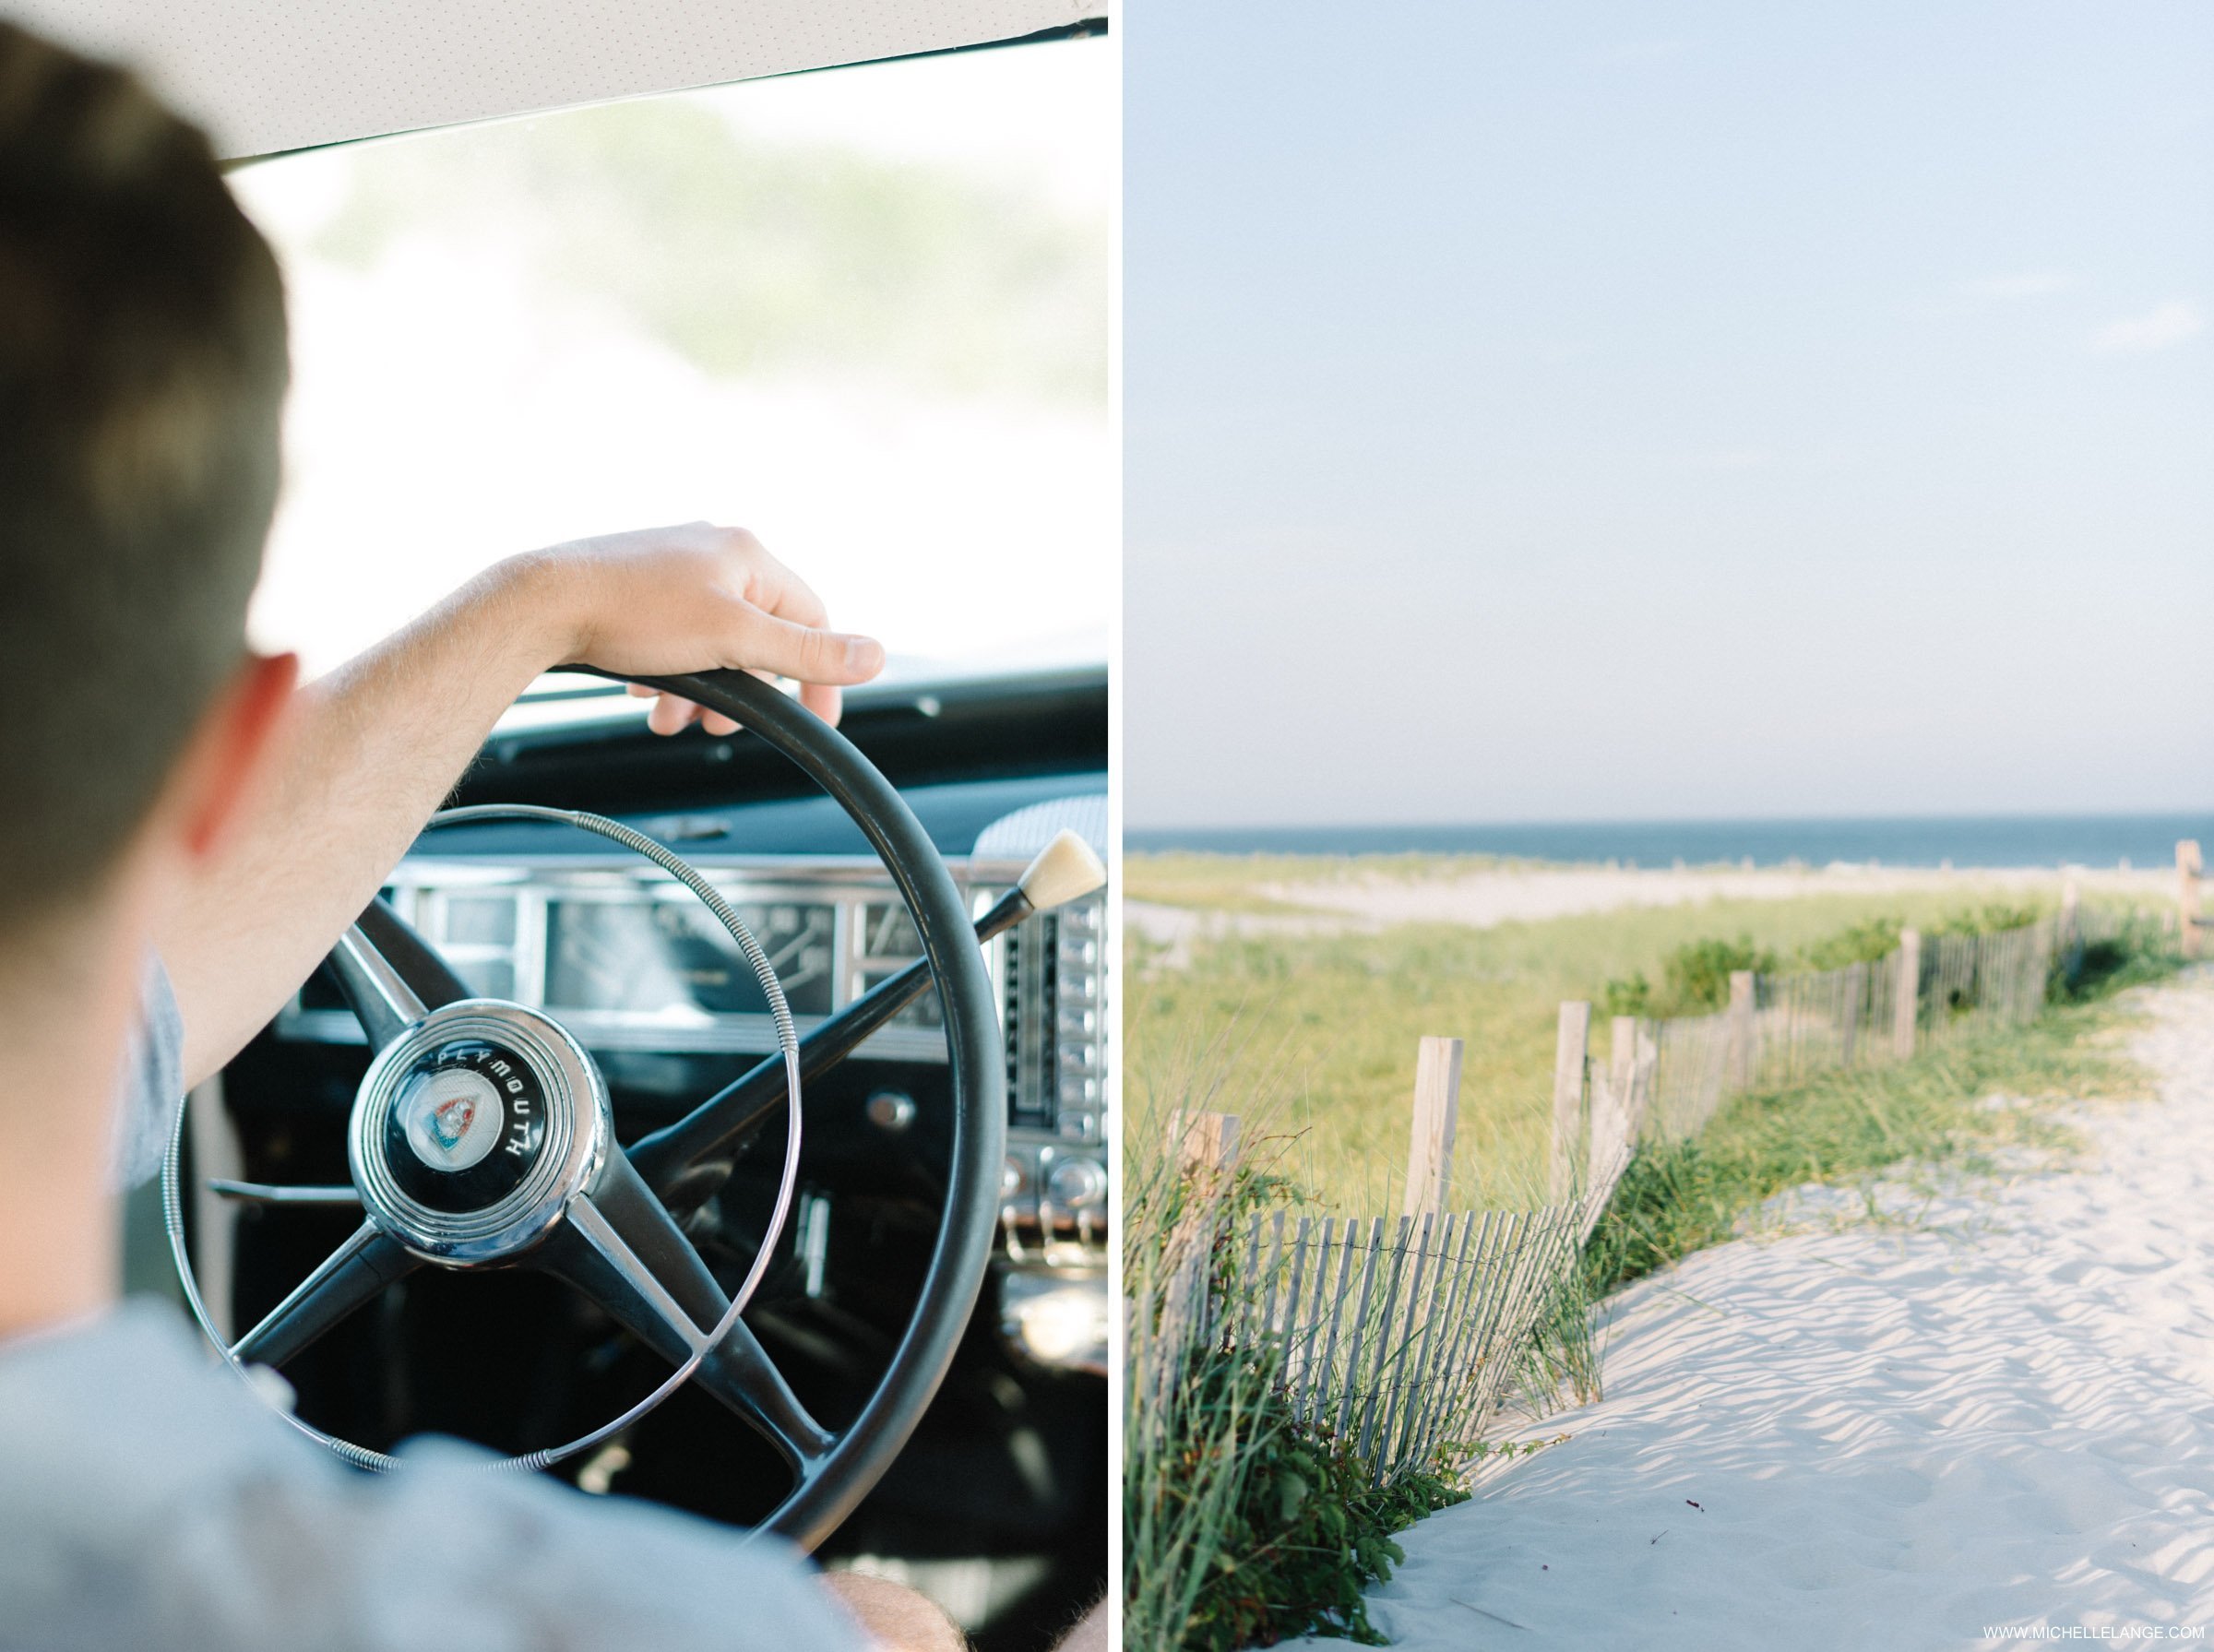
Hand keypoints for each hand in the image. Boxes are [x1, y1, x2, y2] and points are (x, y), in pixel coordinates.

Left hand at [515, 522, 883, 731]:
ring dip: (701, 689)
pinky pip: (675, 635)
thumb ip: (807, 652)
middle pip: (759, 634)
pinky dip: (669, 672)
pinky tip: (644, 690)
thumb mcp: (734, 640)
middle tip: (719, 724)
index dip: (817, 674)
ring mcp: (674, 565)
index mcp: (747, 554)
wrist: (540, 604)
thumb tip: (875, 655)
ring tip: (672, 717)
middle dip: (742, 689)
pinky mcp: (638, 583)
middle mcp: (714, 551)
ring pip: (713, 641)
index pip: (812, 617)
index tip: (816, 718)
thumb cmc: (631, 614)